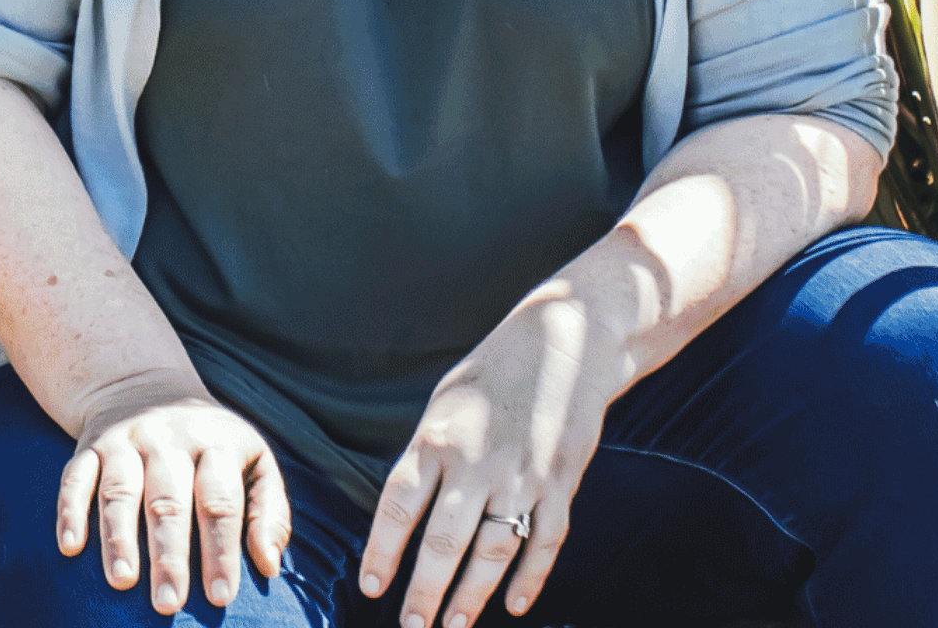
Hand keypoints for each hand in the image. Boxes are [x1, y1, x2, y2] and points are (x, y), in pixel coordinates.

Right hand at [56, 374, 291, 608]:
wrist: (148, 385)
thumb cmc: (211, 446)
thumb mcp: (254, 461)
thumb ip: (268, 512)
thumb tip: (270, 566)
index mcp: (216, 444)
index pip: (220, 501)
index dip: (221, 550)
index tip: (221, 597)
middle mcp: (170, 439)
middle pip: (169, 500)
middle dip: (169, 554)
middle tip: (168, 604)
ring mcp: (127, 440)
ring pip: (120, 489)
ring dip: (119, 537)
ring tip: (121, 581)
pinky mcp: (90, 445)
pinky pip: (76, 476)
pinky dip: (70, 511)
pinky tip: (70, 548)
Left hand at [357, 286, 630, 627]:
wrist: (566, 338)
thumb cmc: (494, 373)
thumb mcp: (446, 402)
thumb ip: (427, 456)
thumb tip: (405, 516)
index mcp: (439, 436)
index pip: (400, 505)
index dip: (382, 550)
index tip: (371, 587)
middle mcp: (478, 460)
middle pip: (443, 541)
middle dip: (423, 593)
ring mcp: (523, 475)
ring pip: (493, 552)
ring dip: (471, 596)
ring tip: (452, 626)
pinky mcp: (562, 483)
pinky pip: (545, 542)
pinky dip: (530, 578)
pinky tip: (513, 604)